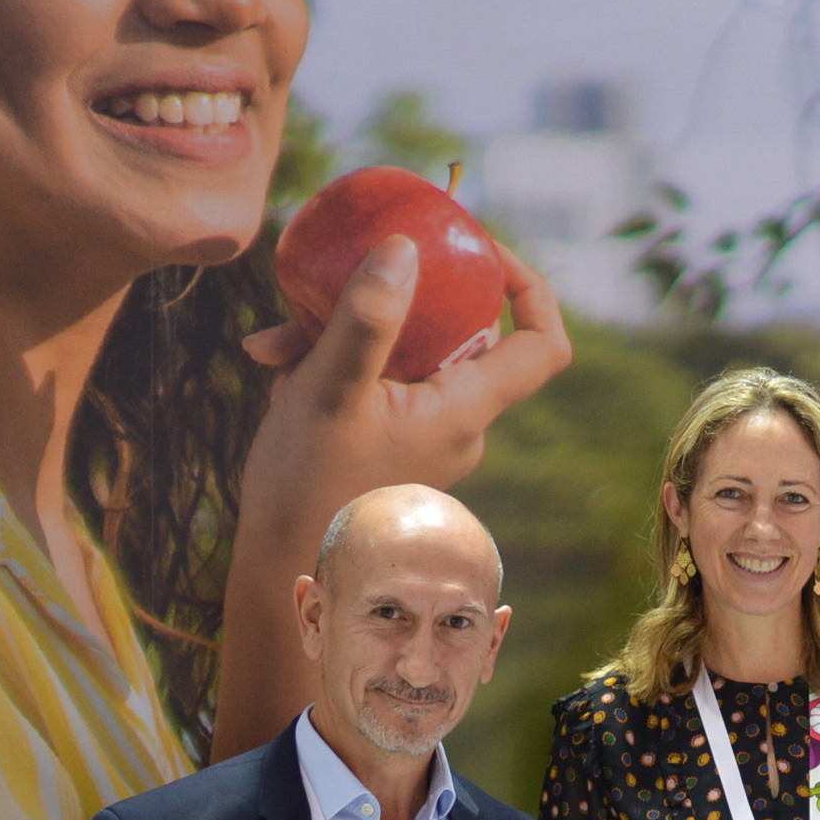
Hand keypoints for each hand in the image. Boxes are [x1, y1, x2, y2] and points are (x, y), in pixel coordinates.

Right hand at [236, 233, 572, 532]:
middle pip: (461, 338)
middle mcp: (460, 428)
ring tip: (279, 345)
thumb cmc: (307, 486)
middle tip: (339, 278)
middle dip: (399, 300)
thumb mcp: (330, 388)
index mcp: (467, 410)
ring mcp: (426, 442)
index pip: (543, 344)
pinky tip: (276, 368)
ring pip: (405, 360)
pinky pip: (378, 388)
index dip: (528, 288)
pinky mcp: (392, 452)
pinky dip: (334, 368)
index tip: (479, 249)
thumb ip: (367, 318)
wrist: (280, 571)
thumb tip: (406, 248)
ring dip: (345, 336)